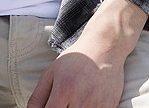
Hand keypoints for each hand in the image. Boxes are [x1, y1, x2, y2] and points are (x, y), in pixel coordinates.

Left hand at [28, 0, 146, 107]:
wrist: (105, 47)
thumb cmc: (76, 59)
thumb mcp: (51, 73)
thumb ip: (37, 98)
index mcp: (64, 88)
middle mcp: (82, 98)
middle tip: (63, 103)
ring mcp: (98, 104)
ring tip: (74, 101)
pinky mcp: (110, 106)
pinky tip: (87, 101)